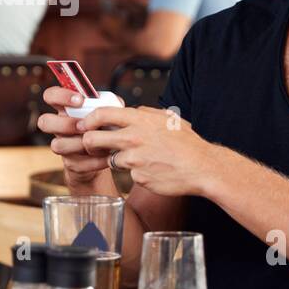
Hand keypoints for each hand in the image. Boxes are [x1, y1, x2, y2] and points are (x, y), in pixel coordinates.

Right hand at [37, 86, 122, 187]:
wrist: (107, 155)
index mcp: (66, 109)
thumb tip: (113, 103)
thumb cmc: (105, 127)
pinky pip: (74, 164)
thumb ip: (110, 104)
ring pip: (56, 145)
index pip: (50, 95)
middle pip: (44, 121)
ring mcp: (62, 145)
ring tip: (99, 143)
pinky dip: (93, 161)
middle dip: (65, 124)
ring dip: (79, 144)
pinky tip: (106, 157)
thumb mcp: (108, 113)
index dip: (60, 96)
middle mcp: (59, 126)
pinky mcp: (70, 164)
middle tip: (84, 126)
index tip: (80, 100)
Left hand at [76, 105, 219, 196]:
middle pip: (93, 139)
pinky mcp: (138, 177)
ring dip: (116, 159)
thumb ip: (146, 113)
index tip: (86, 125)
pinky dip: (136, 172)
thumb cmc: (187, 143)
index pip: (102, 114)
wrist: (202, 167)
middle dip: (89, 142)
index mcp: (140, 120)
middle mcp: (133, 138)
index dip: (88, 119)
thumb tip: (131, 110)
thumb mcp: (168, 118)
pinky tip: (152, 170)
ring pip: (110, 159)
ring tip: (136, 158)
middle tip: (92, 145)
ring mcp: (134, 159)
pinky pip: (129, 174)